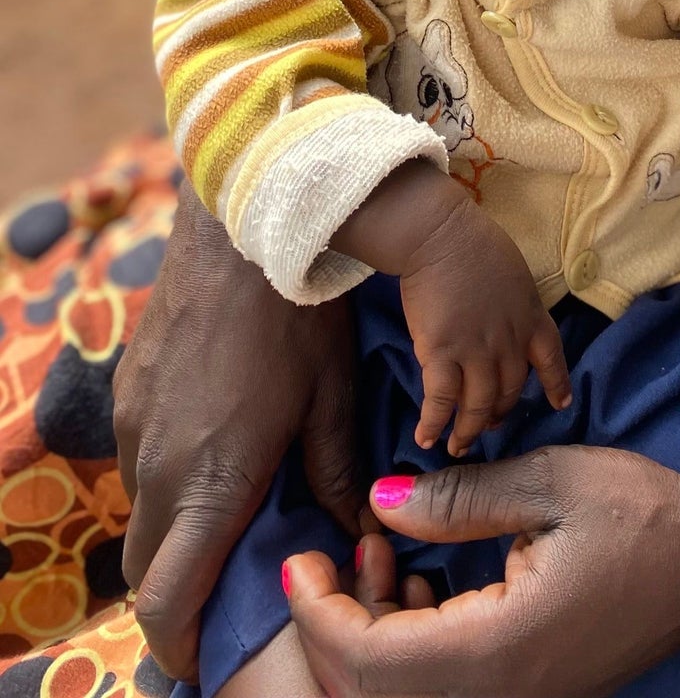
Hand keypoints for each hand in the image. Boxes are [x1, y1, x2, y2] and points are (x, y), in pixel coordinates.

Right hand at [114, 181, 361, 680]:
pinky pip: (140, 460)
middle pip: (148, 568)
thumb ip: (335, 473)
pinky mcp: (130, 393)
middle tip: (228, 592)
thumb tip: (352, 534)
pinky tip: (217, 451)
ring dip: (174, 533)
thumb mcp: (333, 394)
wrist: (240, 223)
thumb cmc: (299, 311)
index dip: (183, 643)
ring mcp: (135, 426)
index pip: (170, 597)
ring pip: (141, 513)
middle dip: (179, 595)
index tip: (210, 657)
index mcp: (211, 479)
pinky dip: (169, 481)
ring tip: (228, 521)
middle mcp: (157, 463)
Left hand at [286, 447, 679, 697]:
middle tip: (335, 551)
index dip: (317, 613)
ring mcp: (519, 697)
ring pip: (407, 690)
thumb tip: (378, 502)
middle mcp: (502, 693)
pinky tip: (422, 577)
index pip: (370, 661)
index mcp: (499, 649)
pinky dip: (412, 636)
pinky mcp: (529, 687)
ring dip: (374, 629)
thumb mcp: (547, 483)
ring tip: (384, 551)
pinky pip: (444, 683)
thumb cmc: (640, 510)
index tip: (299, 555)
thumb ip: (457, 500)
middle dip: (338, 623)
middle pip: (376, 692)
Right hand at [400, 193, 571, 455]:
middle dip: (499, 414)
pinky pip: (441, 401)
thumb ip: (514, 307)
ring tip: (459, 446)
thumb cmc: (474, 244)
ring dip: (468, 431)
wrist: (441, 235)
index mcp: (531, 317)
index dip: (556, 383)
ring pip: (479, 406)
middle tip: (488, 426)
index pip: (551, 358)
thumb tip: (502, 327)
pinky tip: (426, 439)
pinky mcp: (442, 355)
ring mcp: (477, 351)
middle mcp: (509, 342)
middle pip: (510, 391)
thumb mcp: (514, 276)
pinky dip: (434, 424)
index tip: (560, 403)